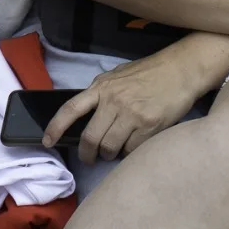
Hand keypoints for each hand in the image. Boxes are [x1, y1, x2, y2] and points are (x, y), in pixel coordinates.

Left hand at [42, 53, 205, 165]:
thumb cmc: (149, 72)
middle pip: (90, 137)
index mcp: (101, 87)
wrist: (181, 70)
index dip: (55, 127)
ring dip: (108, 155)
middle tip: (90, 158)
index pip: (71, 109)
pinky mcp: (149, 126)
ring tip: (113, 151)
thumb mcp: (118, 76)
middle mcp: (113, 101)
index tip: (48, 141)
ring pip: (109, 147)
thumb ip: (102, 93)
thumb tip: (87, 112)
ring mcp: (131, 114)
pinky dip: (128, 153)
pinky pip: (131, 150)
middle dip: (87, 154)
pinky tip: (132, 146)